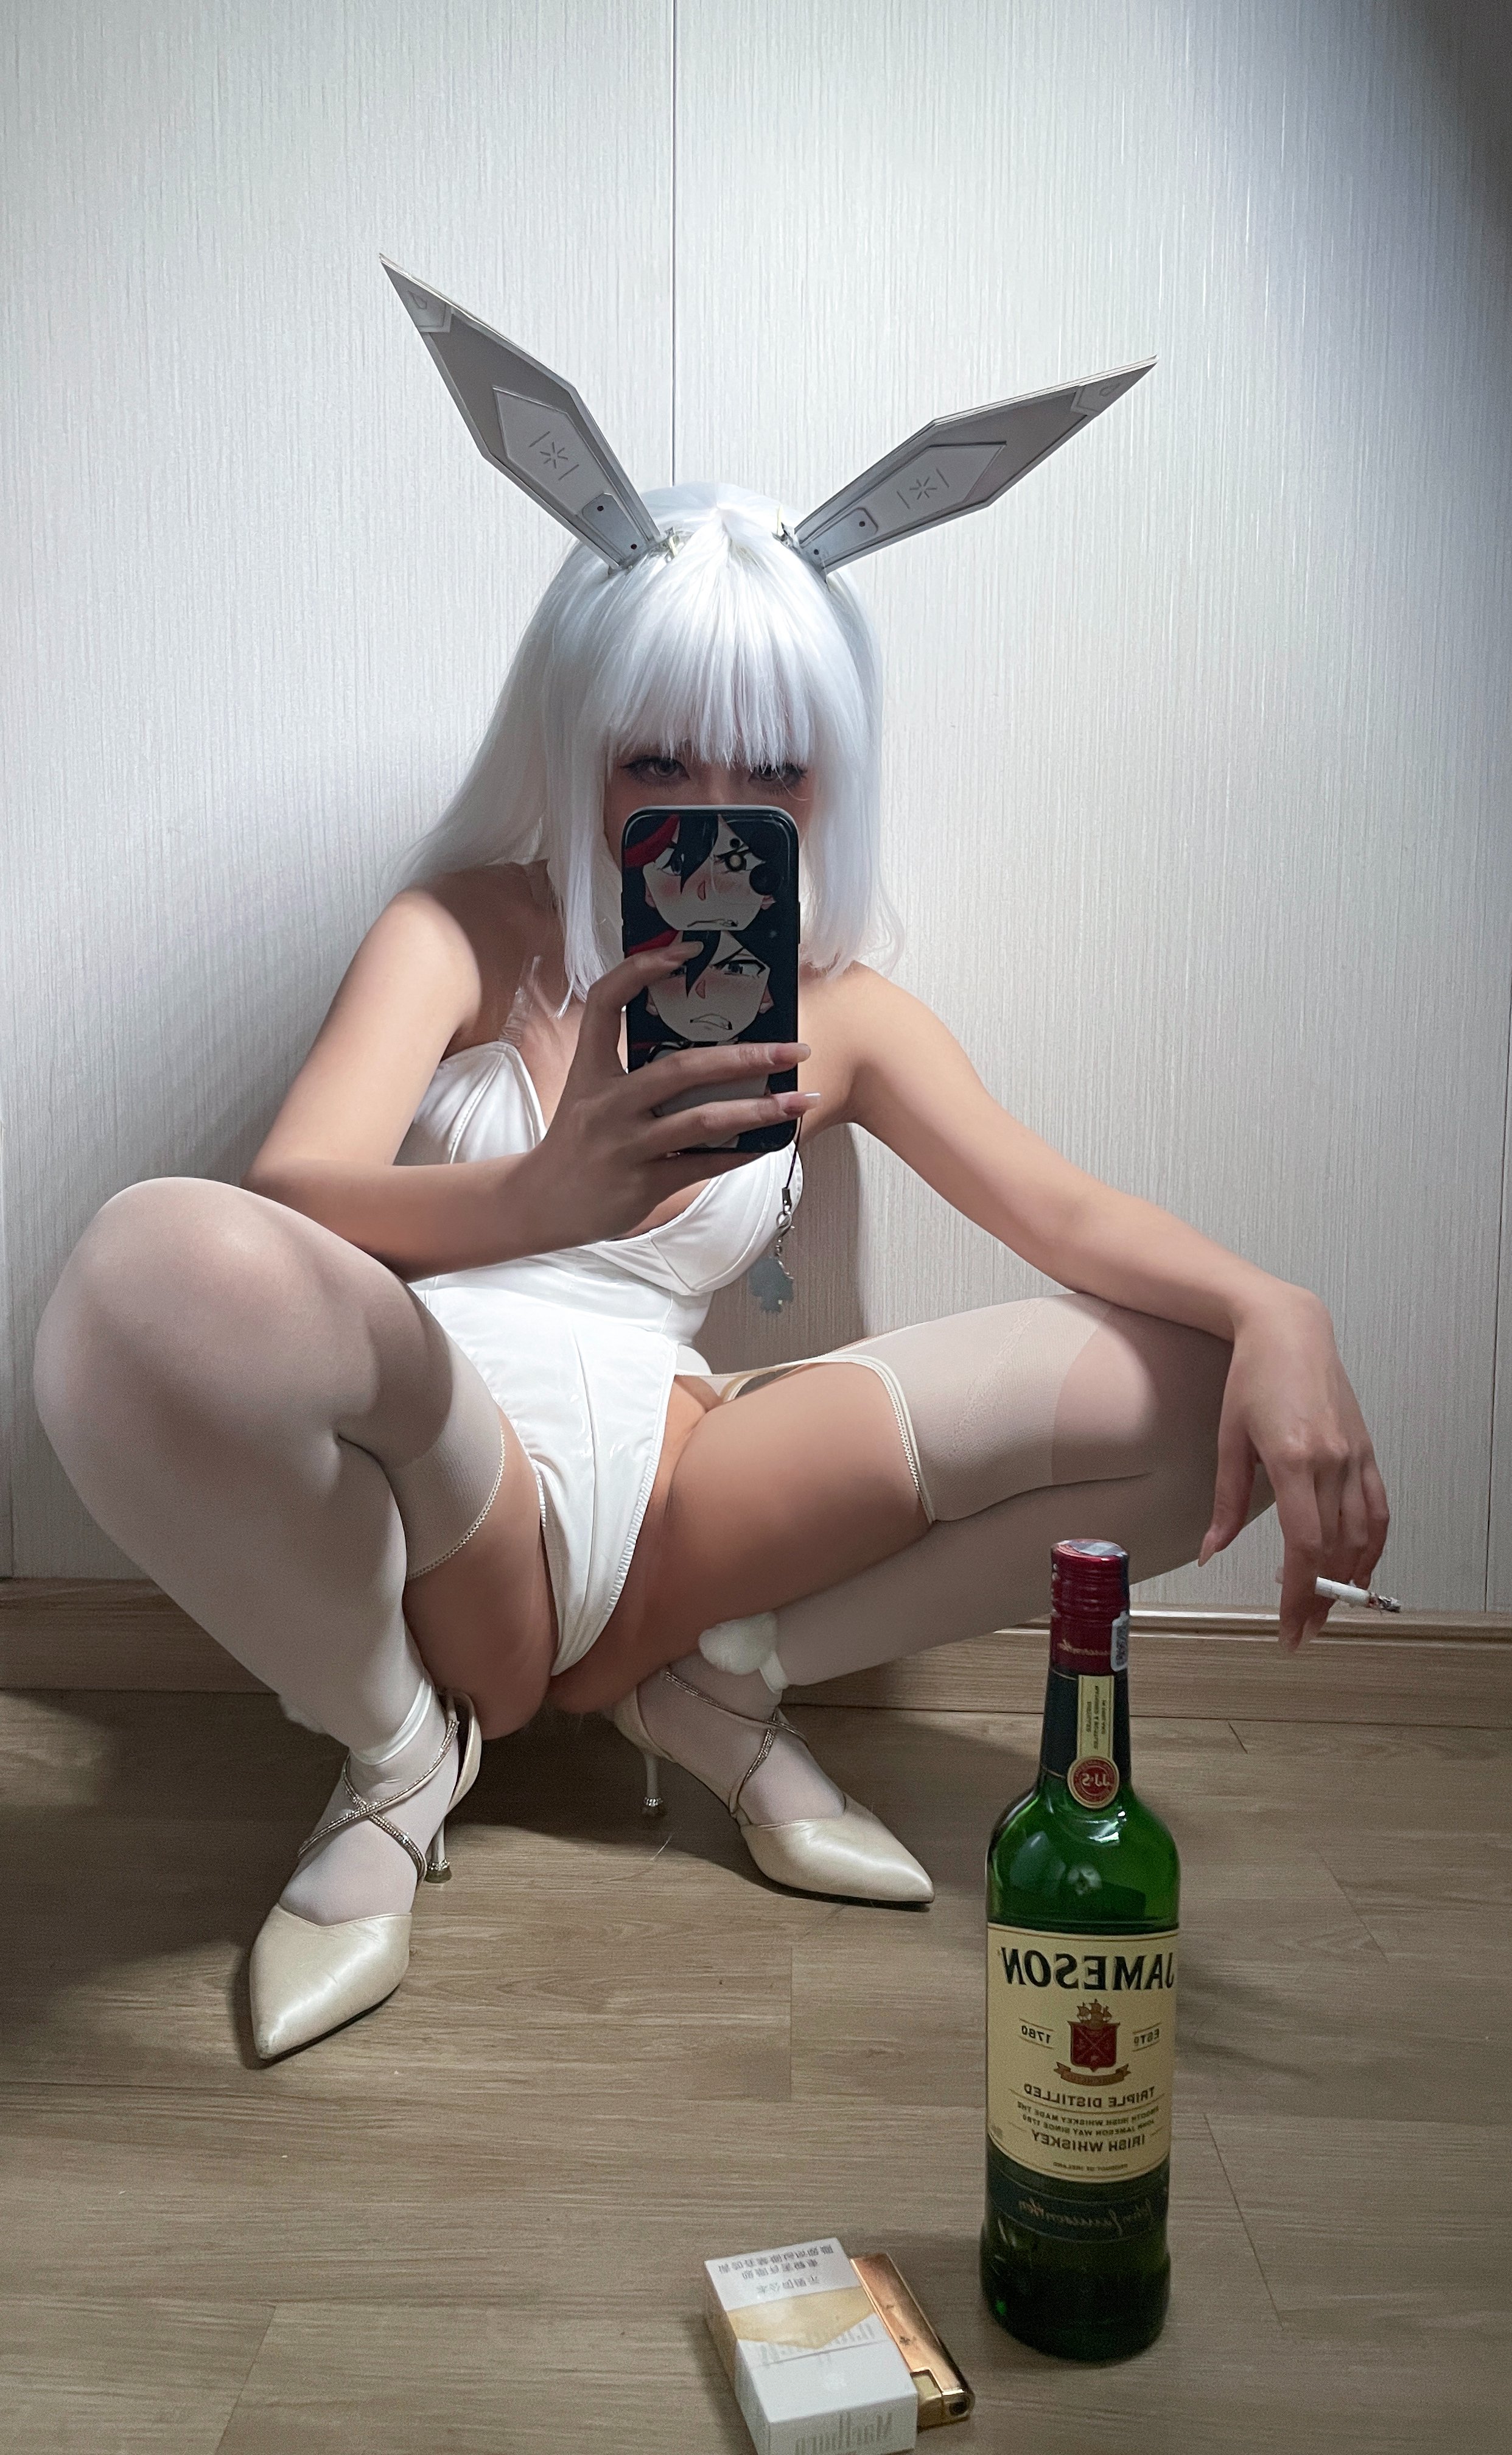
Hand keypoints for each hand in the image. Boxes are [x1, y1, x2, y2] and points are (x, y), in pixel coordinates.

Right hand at [510, 944, 815, 1251]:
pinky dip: (740, 1153)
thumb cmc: (579, 1138)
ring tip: (799, 1100)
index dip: (639, 971)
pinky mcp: (642, 1183)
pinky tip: (769, 1142)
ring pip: (702, 1121)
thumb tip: (706, 1047)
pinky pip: (702, 1165)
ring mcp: (624, 1145)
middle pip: (680, 1069)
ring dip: (758, 1111)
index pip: (604, 1002)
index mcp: (589, 1068)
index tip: (685, 950)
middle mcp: (606, 1104)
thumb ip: (633, 1068)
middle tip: (793, 1049)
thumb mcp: (591, 1092)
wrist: (543, 1202)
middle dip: (744, 1057)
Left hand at [1197, 1291, 1389, 1652]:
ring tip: (1327, 1610)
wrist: (1289, 1330)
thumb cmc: (1251, 1378)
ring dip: (1349, 1581)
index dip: (1299, 1595)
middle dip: (1320, 1600)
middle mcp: (1332, 1462)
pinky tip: (1359, 1571)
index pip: (1304, 1546)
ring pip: (1363, 1537)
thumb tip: (1212, 1551)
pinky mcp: (1367, 1451)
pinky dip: (1373, 1547)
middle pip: (1335, 1551)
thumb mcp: (1228, 1441)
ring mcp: (1356, 1457)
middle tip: (1302, 1632)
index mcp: (1294, 1460)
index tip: (1287, 1628)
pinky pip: (1379, 1510)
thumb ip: (1224, 1503)